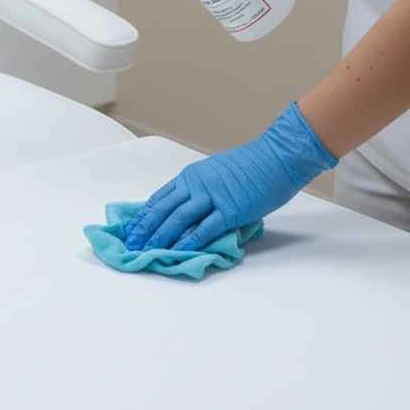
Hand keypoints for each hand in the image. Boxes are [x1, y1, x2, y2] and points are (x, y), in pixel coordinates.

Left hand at [123, 103, 336, 251]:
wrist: (277, 157)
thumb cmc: (253, 166)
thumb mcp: (218, 173)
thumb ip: (203, 190)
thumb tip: (194, 211)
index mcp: (191, 176)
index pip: (160, 198)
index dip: (144, 215)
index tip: (132, 228)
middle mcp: (196, 185)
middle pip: (164, 209)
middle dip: (146, 229)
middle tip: (132, 245)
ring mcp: (212, 197)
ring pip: (178, 218)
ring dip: (161, 237)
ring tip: (148, 250)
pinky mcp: (230, 209)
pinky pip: (205, 228)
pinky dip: (190, 241)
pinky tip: (178, 252)